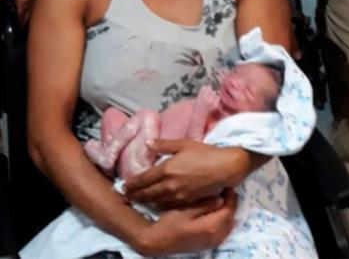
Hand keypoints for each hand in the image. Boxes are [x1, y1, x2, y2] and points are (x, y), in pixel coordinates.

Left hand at [0, 0, 39, 26]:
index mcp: (24, 2)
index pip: (20, 19)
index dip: (18, 26)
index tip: (15, 30)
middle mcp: (32, 4)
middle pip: (28, 21)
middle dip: (24, 26)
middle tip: (20, 30)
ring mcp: (37, 2)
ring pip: (35, 17)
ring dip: (30, 21)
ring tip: (26, 26)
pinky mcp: (41, 0)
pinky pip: (39, 10)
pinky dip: (36, 14)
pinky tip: (33, 15)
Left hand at [123, 139, 249, 208]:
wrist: (224, 168)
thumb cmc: (204, 153)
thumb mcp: (183, 144)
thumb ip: (163, 145)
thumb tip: (147, 143)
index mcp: (167, 168)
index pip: (144, 178)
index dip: (133, 183)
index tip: (124, 186)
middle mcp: (170, 184)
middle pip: (148, 192)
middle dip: (135, 194)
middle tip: (126, 196)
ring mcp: (179, 195)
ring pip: (157, 200)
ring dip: (145, 200)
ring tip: (137, 200)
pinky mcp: (187, 201)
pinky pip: (168, 205)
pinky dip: (159, 204)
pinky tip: (155, 204)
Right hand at [134, 189, 237, 255]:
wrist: (159, 241)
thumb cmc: (170, 223)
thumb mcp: (185, 210)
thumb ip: (204, 205)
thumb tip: (220, 198)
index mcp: (211, 227)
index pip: (228, 210)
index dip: (230, 197)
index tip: (228, 186)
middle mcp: (215, 237)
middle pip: (230, 219)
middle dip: (231, 205)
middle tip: (227, 191)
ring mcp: (212, 243)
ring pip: (227, 226)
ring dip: (227, 213)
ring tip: (222, 200)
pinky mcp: (207, 244)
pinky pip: (222, 232)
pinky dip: (223, 221)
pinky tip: (216, 214)